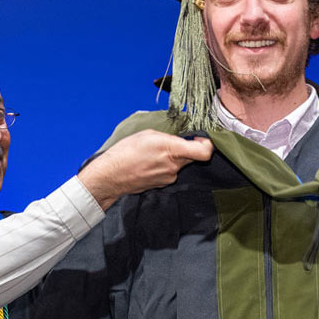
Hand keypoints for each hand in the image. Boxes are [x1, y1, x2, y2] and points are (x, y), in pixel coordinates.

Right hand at [78, 129, 214, 209]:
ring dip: (173, 158)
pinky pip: (170, 172)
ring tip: (153, 154)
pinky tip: (149, 163)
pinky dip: (164, 166)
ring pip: (180, 164)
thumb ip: (170, 137)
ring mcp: (169, 177)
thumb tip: (182, 140)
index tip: (202, 139)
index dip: (208, 144)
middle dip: (187, 149)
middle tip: (173, 142)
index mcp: (171, 149)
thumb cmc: (125, 152)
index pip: (204, 152)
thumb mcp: (148, 134)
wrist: (110, 176)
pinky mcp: (162, 184)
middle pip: (193, 157)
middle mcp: (173, 166)